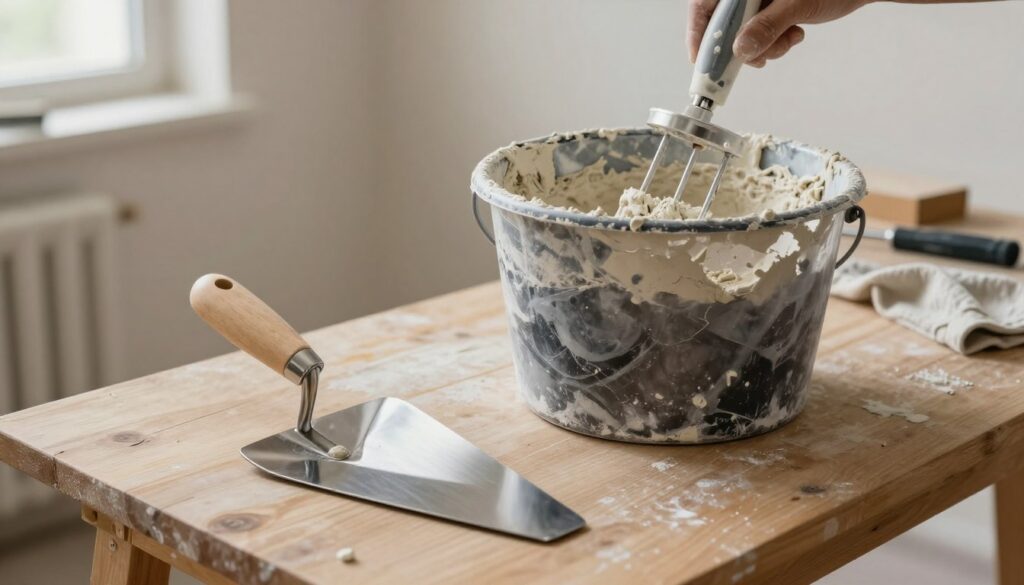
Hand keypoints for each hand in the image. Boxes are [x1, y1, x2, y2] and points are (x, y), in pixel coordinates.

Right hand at [688, 0, 869, 66]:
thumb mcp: (796, 4)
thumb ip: (767, 27)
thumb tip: (741, 50)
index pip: (704, 4)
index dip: (698, 31)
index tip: (701, 60)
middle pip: (722, 21)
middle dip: (738, 46)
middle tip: (754, 58)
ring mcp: (757, 0)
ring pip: (741, 32)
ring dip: (762, 47)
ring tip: (786, 41)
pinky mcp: (769, 10)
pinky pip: (758, 34)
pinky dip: (773, 42)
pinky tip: (794, 34)